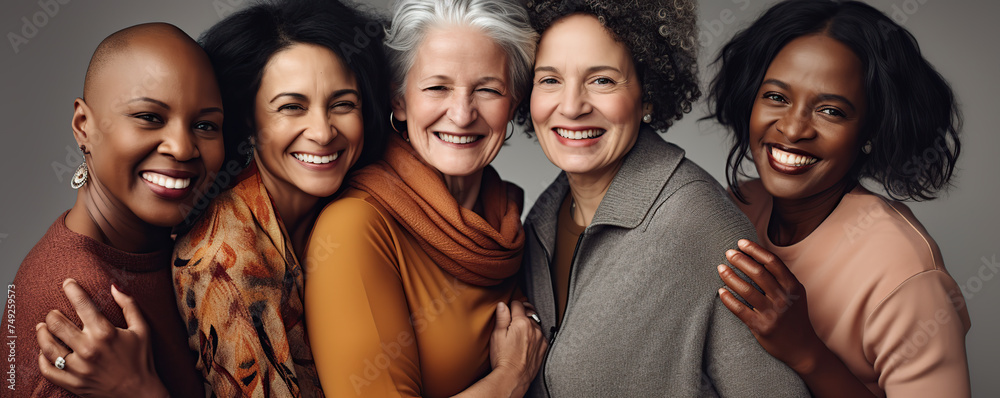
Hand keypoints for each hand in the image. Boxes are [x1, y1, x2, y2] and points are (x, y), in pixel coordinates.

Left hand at [35, 278, 167, 397]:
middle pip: (57, 323)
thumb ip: (129, 305)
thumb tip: (114, 286)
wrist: (139, 392)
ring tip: (43, 326)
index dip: (72, 289)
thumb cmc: (141, 359)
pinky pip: (48, 369)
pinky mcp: (73, 382)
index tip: (67, 283)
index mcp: (105, 333)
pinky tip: (45, 351)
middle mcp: (89, 349)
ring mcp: (79, 367)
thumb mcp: (142, 329)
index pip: (82, 304)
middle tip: (54, 312)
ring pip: (48, 345)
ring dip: (42, 332)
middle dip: (53, 314)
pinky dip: (42, 358)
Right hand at [489, 301, 547, 396]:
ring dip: (528, 324)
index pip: (518, 304)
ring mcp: (540, 338)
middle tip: (513, 316)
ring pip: (535, 323)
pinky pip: (540, 335)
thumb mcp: (497, 335)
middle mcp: (534, 328)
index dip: (511, 304)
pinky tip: (526, 341)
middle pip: (528, 312)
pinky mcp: (543, 347)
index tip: (508, 308)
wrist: (513, 377)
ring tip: (519, 331)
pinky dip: (534, 335)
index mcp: (521, 322)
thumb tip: (502, 305)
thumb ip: (501, 318)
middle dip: (521, 312)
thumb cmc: (503, 358)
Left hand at [716, 239, 825, 373]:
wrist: (802, 348)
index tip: (741, 243)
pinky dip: (728, 299)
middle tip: (728, 253)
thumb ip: (781, 277)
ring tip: (720, 268)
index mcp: (793, 287)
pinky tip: (720, 291)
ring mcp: (772, 313)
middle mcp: (783, 298)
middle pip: (758, 273)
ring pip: (746, 290)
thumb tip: (757, 255)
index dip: (755, 250)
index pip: (772, 262)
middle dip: (740, 260)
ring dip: (730, 277)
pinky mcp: (761, 327)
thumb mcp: (795, 294)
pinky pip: (740, 310)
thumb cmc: (795, 316)